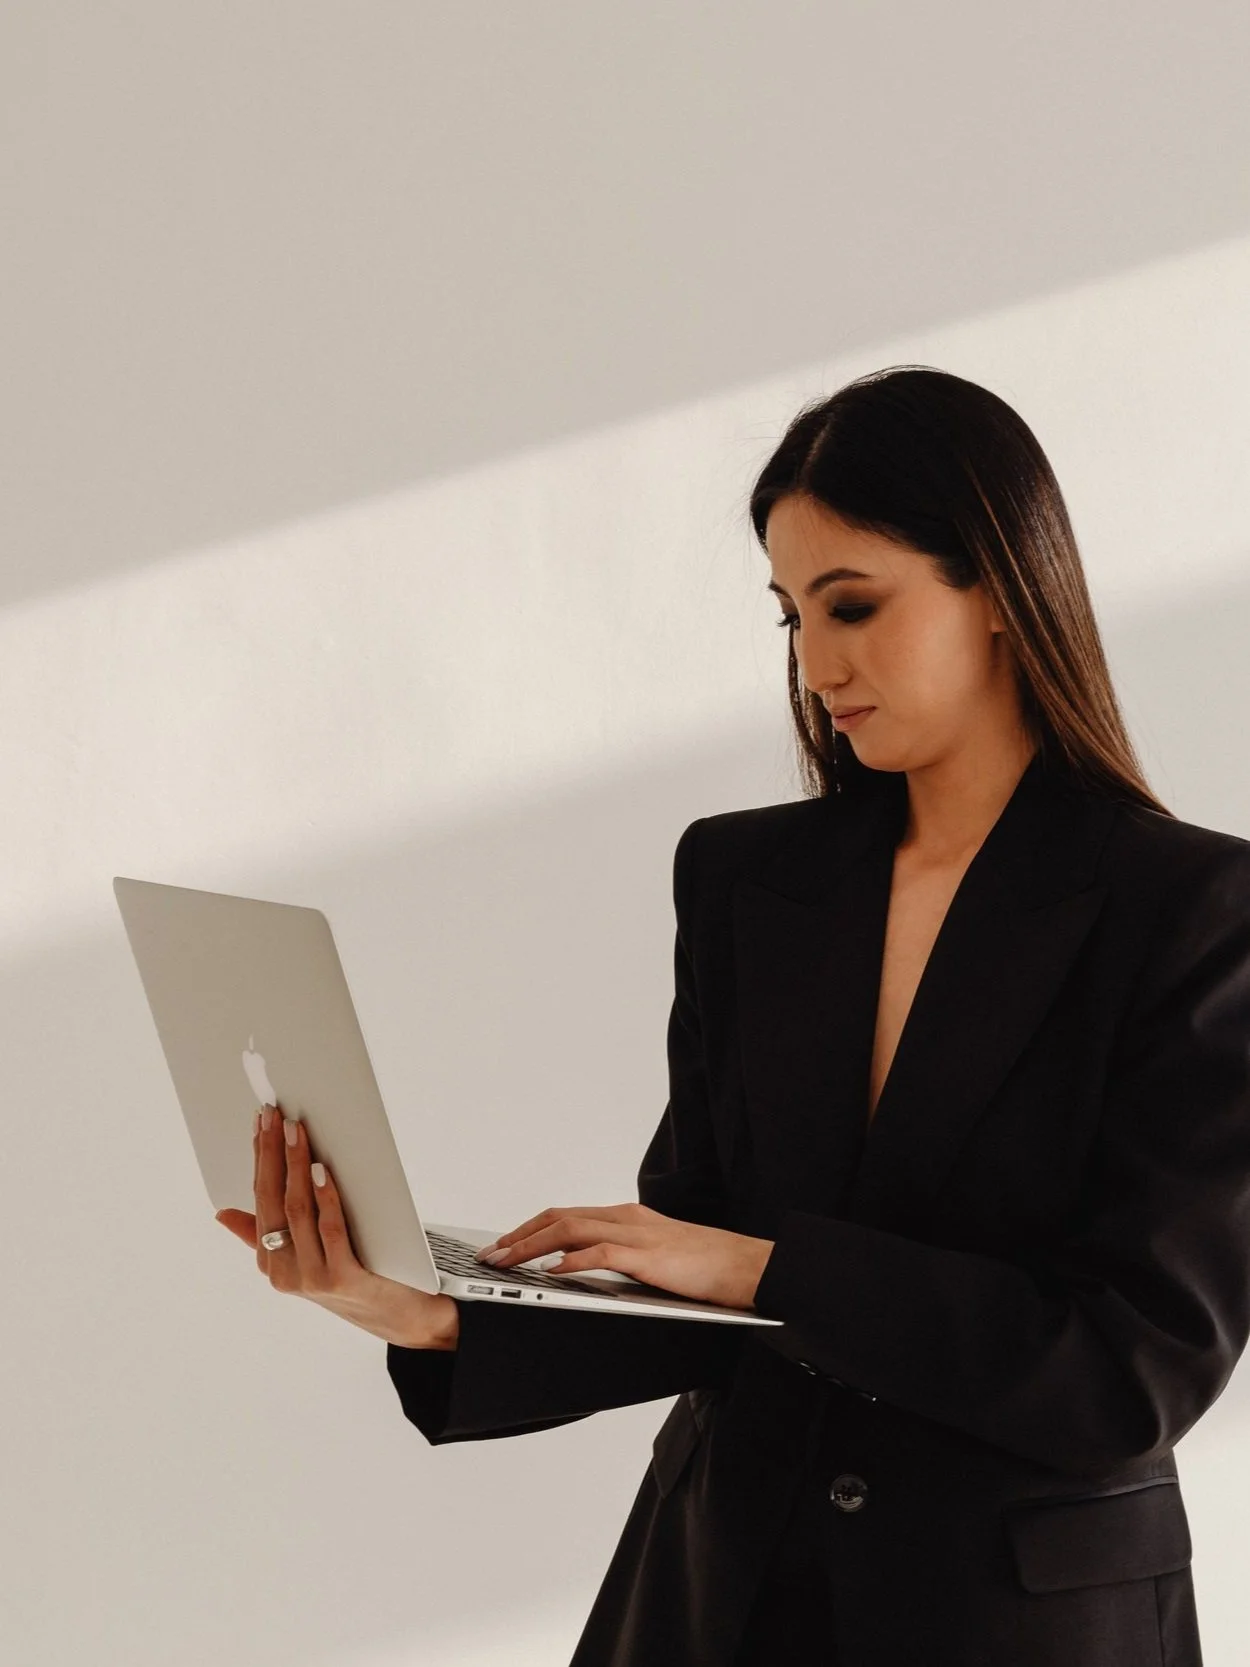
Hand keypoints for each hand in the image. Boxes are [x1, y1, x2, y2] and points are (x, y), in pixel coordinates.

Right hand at [214, 1103, 458, 1349]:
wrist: (399, 1315)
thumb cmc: (352, 1274)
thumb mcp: (305, 1256)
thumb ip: (264, 1235)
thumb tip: (223, 1213)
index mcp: (270, 1262)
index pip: (259, 1198)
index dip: (258, 1158)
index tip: (261, 1121)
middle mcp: (284, 1273)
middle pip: (273, 1200)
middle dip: (271, 1153)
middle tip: (274, 1116)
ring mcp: (311, 1278)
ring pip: (297, 1210)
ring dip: (296, 1166)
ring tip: (296, 1133)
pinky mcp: (342, 1279)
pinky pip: (330, 1229)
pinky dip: (325, 1197)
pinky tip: (323, 1170)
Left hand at [476, 1202, 774, 1311]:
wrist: (748, 1267)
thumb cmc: (707, 1269)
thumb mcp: (655, 1261)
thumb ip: (623, 1262)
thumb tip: (585, 1277)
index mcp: (628, 1217)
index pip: (567, 1215)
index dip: (530, 1228)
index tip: (504, 1245)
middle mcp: (627, 1217)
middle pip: (559, 1217)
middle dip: (520, 1235)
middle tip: (490, 1254)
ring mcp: (638, 1233)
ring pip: (571, 1228)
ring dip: (532, 1244)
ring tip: (505, 1261)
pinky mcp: (649, 1255)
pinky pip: (601, 1253)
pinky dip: (571, 1260)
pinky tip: (552, 1272)